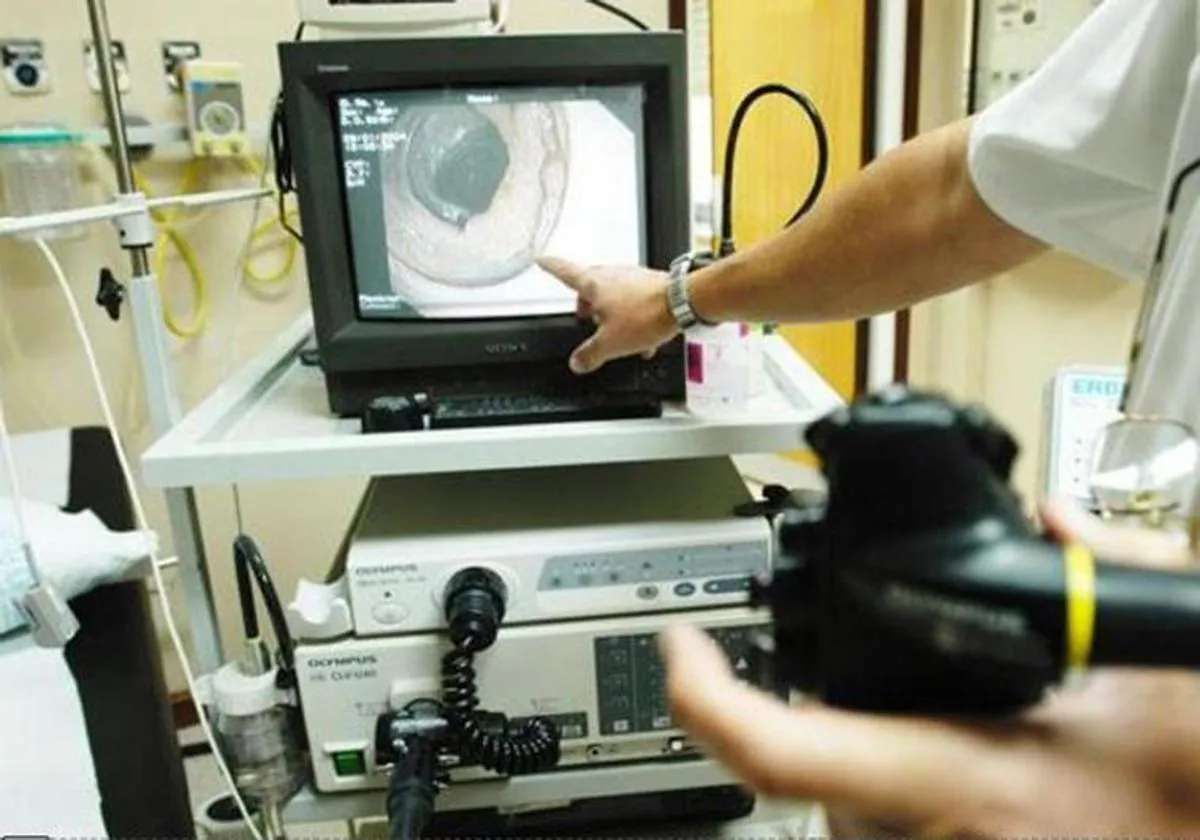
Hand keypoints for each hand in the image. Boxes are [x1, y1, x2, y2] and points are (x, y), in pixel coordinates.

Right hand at [536, 256, 677, 373]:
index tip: (542, 260)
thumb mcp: (611, 344)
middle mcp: (611, 275)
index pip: (564, 272)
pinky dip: (633, 317)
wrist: (683, 303)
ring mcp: (632, 277)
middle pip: (589, 288)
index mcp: (593, 284)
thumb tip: (578, 362)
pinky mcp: (650, 283)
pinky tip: (642, 337)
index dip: (550, 266)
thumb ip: (590, 354)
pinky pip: (634, 300)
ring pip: (614, 295)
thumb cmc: (646, 314)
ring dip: (613, 314)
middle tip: (586, 320)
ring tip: (620, 336)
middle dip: (587, 306)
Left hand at [658, 498, 1199, 836]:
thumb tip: (1061, 523)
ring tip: (897, 711)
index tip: (680, 647)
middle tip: (821, 663)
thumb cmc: (1186, 800)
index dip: (707, 698)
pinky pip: (871, 825)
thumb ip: (1128, 574)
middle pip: (802, 768)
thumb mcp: (1177, 676)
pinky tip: (921, 748)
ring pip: (835, 801)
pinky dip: (875, 782)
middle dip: (803, 712)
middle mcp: (933, 836)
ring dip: (846, 749)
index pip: (788, 749)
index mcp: (971, 777)